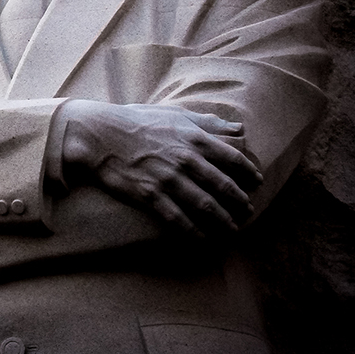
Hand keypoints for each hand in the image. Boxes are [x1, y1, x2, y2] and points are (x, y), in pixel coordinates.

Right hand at [60, 101, 262, 236]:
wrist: (98, 134)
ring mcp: (168, 179)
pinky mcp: (150, 195)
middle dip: (240, 203)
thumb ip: (208, 122)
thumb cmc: (136, 121)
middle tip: (247, 212)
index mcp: (193, 138)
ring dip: (223, 221)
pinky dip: (194, 232)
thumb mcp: (174, 114)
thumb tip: (239, 129)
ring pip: (206, 206)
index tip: (256, 183)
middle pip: (224, 187)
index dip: (249, 173)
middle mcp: (185, 159)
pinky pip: (178, 219)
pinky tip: (202, 239)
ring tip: (232, 230)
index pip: (233, 159)